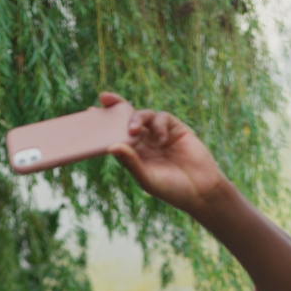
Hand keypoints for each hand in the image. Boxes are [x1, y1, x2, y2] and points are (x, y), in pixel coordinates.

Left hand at [101, 91, 224, 217]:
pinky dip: (159, 124)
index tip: (90, 112)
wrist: (201, 191)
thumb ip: (131, 162)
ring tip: (134, 129)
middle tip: (104, 99)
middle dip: (116, 106)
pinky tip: (161, 139)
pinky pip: (162, 118)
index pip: (116, 134)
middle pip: (127, 118)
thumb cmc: (172, 190)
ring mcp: (160, 134)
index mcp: (135, 154)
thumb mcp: (147, 179)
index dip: (104, 123)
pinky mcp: (175, 128)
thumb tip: (111, 146)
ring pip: (144, 116)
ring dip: (137, 118)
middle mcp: (146, 142)